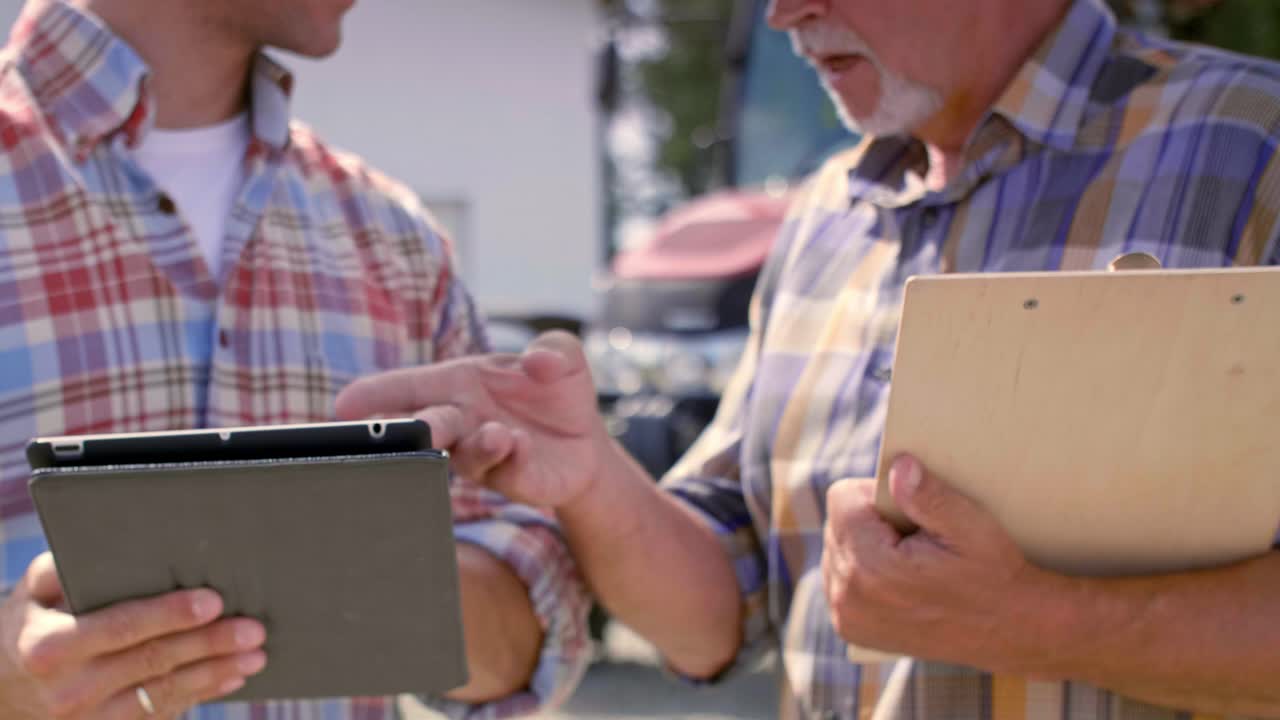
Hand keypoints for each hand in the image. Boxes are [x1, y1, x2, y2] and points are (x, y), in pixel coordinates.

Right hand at [0, 553, 267, 718]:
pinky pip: (161, 714)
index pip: (122, 627)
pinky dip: (200, 694)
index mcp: (52, 647)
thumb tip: (112, 546)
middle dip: (210, 644)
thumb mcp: (31, 593)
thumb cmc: (29, 626)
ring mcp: (88, 718)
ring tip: (256, 655)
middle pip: (154, 661)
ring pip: (165, 693)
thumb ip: (62, 568)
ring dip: (215, 673)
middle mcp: (70, 689)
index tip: (213, 602)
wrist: (1, 690)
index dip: (170, 615)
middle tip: (253, 629)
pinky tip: (229, 677)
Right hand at [334, 330, 608, 507]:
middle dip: (414, 429)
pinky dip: (513, 459)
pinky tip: (519, 444)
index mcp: (456, 383)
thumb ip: (553, 350)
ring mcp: (483, 455)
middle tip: (416, 429)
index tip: (345, 406)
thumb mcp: (562, 356)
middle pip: (426, 425)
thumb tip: (540, 361)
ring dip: (477, 446)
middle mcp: (461, 421)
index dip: (374, 395)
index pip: (406, 388)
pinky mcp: (514, 480)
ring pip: (464, 456)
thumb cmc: (553, 389)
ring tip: (496, 434)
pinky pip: (507, 473)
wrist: (585, 439)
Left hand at [822, 456, 1069, 673]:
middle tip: (913, 538)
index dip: (876, 494)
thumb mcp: (972, 529)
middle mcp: (847, 593)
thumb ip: (930, 496)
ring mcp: (845, 615)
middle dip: (869, 521)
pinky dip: (861, 574)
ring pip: (836, 550)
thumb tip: (898, 466)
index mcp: (870, 564)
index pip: (843, 497)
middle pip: (838, 523)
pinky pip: (839, 580)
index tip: (908, 510)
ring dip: (863, 547)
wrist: (1008, 630)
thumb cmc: (992, 575)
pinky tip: (895, 580)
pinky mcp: (849, 629)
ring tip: (906, 560)